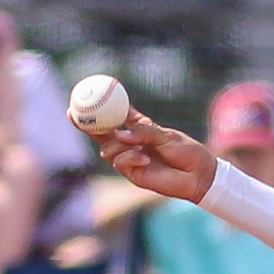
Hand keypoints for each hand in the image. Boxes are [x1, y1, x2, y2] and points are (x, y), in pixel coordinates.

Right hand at [94, 109, 217, 203]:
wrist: (198, 175)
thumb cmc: (186, 151)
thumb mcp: (165, 135)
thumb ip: (143, 132)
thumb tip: (119, 133)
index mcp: (138, 127)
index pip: (114, 116)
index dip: (97, 108)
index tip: (82, 98)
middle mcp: (130, 142)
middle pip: (102, 133)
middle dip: (86, 125)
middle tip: (75, 116)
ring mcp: (130, 159)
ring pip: (108, 150)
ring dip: (118, 145)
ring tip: (137, 146)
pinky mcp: (133, 174)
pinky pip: (120, 163)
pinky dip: (129, 158)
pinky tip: (144, 158)